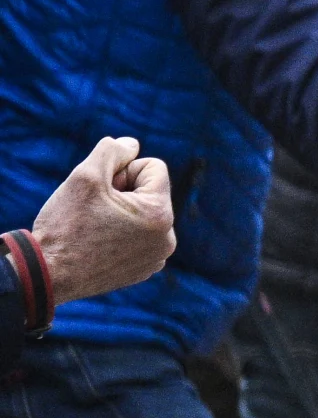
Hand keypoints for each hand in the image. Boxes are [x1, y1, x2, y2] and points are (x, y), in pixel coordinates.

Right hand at [28, 134, 171, 301]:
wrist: (50, 273)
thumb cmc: (66, 225)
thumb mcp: (85, 176)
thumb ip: (112, 152)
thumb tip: (132, 144)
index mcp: (160, 213)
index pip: (153, 167)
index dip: (122, 170)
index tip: (102, 189)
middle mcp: (168, 238)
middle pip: (149, 191)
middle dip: (122, 191)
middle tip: (94, 208)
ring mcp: (158, 257)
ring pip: (143, 214)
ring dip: (121, 211)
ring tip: (95, 225)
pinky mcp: (145, 269)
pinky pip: (140, 237)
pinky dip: (121, 233)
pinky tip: (98, 242)